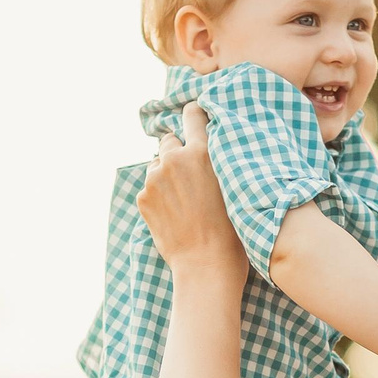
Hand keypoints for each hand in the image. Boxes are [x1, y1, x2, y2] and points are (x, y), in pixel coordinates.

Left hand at [136, 104, 245, 277]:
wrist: (206, 264)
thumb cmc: (230, 229)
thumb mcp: (234, 184)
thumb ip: (217, 159)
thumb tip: (207, 145)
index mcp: (201, 151)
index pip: (192, 114)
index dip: (194, 114)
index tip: (194, 116)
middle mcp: (174, 158)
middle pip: (169, 140)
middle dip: (177, 153)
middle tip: (191, 176)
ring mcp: (154, 178)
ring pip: (157, 165)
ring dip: (165, 175)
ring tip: (183, 201)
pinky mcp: (143, 197)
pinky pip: (149, 187)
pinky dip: (158, 196)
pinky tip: (173, 214)